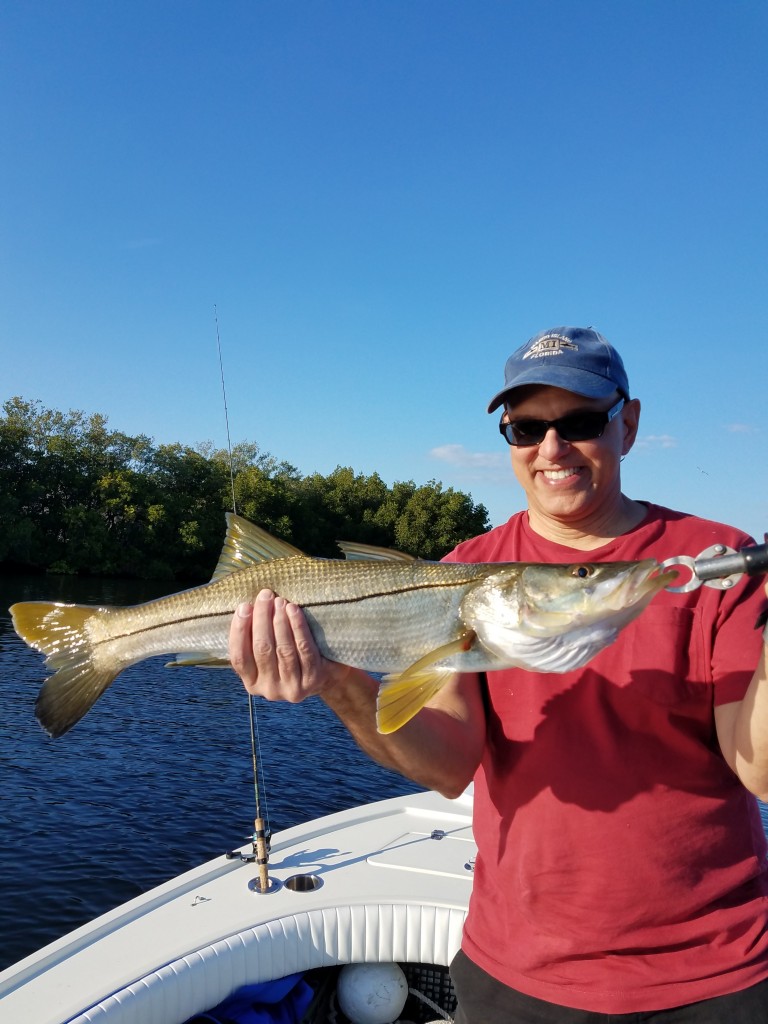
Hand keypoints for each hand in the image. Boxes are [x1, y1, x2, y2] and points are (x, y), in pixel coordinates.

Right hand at [229, 589, 346, 700]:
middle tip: (265, 596)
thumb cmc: (291, 657)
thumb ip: (255, 639)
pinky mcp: (313, 679)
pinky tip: (293, 610)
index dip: (239, 630)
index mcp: (252, 684)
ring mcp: (292, 687)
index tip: (244, 606)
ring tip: (279, 601)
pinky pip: (304, 649)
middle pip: (262, 649)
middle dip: (262, 619)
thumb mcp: (268, 655)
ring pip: (283, 649)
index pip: (239, 657)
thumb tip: (247, 608)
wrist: (327, 677)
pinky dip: (297, 627)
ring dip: (280, 621)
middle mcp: (269, 689)